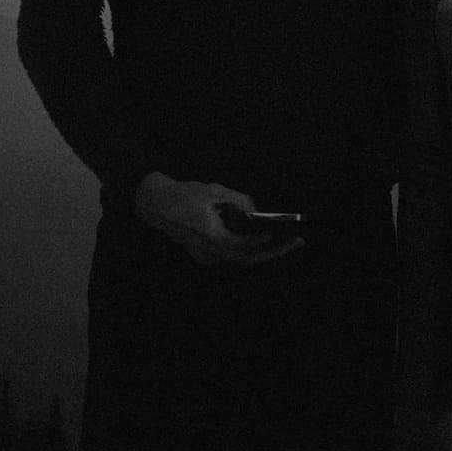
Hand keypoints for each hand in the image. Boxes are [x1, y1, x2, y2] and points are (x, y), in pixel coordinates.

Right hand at [134, 172, 301, 266]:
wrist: (154, 203)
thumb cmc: (183, 195)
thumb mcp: (213, 191)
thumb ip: (238, 201)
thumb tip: (256, 212)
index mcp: (210, 238)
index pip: (243, 246)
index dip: (263, 241)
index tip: (282, 234)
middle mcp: (209, 252)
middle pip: (247, 258)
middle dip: (274, 251)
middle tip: (297, 242)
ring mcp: (206, 256)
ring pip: (240, 259)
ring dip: (264, 251)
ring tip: (287, 242)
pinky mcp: (204, 254)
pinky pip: (231, 254)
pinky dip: (249, 248)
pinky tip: (265, 239)